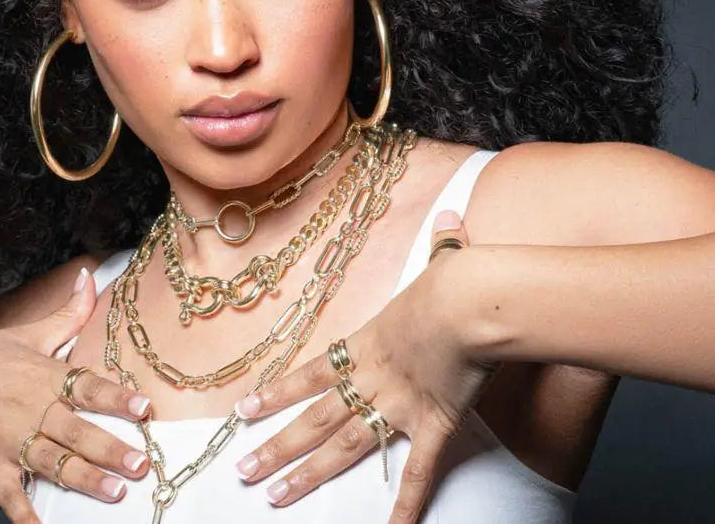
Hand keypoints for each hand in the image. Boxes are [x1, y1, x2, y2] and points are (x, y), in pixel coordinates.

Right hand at [0, 268, 152, 522]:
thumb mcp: (21, 333)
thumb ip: (66, 314)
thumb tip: (93, 275)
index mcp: (40, 376)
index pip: (87, 385)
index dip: (117, 398)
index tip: (144, 408)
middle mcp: (27, 408)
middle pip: (76, 430)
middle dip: (110, 448)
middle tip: (140, 464)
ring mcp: (5, 442)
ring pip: (53, 464)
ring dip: (85, 480)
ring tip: (114, 493)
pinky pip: (12, 498)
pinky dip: (29, 516)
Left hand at [231, 210, 496, 522]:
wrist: (473, 302)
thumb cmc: (458, 281)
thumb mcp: (445, 260)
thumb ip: (444, 244)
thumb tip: (455, 218)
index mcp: (368, 342)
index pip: (309, 374)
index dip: (275, 394)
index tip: (243, 411)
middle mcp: (372, 377)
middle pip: (313, 419)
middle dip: (275, 447)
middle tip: (242, 471)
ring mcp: (398, 404)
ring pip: (341, 446)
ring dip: (305, 473)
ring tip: (273, 496)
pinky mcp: (433, 425)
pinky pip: (416, 472)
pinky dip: (405, 504)